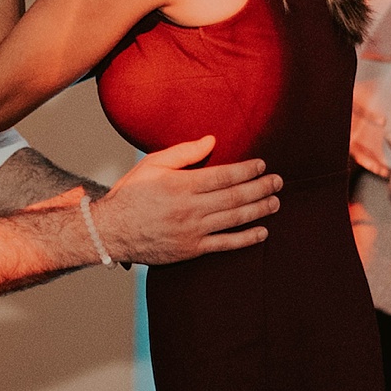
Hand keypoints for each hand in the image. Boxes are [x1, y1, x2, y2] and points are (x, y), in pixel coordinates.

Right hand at [91, 136, 282, 264]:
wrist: (112, 231)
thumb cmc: (131, 194)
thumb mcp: (151, 165)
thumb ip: (183, 153)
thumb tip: (212, 141)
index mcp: (181, 185)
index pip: (224, 176)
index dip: (247, 170)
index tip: (262, 165)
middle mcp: (190, 209)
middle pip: (234, 197)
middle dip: (260, 188)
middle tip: (279, 182)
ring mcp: (192, 231)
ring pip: (234, 219)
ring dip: (259, 210)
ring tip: (276, 202)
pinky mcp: (192, 249)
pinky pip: (225, 244)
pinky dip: (246, 239)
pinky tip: (262, 232)